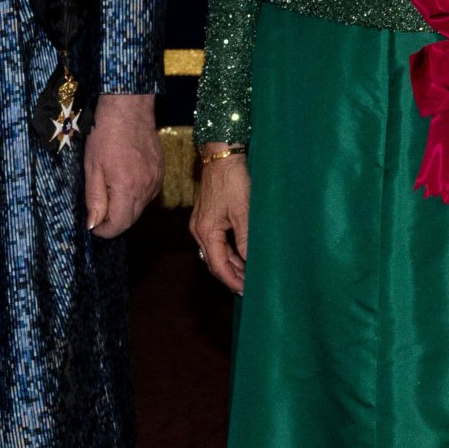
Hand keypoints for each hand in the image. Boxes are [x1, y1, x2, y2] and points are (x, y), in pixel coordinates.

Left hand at [83, 93, 162, 238]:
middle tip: (97, 215)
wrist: (129, 108)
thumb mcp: (92, 167)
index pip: (119, 224)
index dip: (104, 231)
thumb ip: (95, 199)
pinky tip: (123, 182)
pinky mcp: (161, 172)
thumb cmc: (105, 134)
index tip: (93, 227)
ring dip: (124, 209)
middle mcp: (146, 188)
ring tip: (108, 193)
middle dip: (114, 222)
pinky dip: (134, 196)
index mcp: (127, 188)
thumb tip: (93, 224)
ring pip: (140, 207)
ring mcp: (156, 180)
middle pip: (131, 219)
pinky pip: (148, 194)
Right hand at [190, 146, 248, 295]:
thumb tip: (250, 263)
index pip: (218, 266)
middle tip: (249, 286)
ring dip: (231, 264)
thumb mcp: (243, 213)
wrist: (221, 156)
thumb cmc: (232, 181)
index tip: (245, 291)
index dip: (232, 281)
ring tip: (247, 273)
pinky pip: (216, 242)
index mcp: (206, 231)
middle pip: (214, 262)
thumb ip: (245, 240)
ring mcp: (200, 224)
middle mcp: (198, 230)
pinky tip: (241, 255)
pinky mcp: (206, 217)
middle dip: (231, 276)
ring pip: (215, 253)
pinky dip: (228, 251)